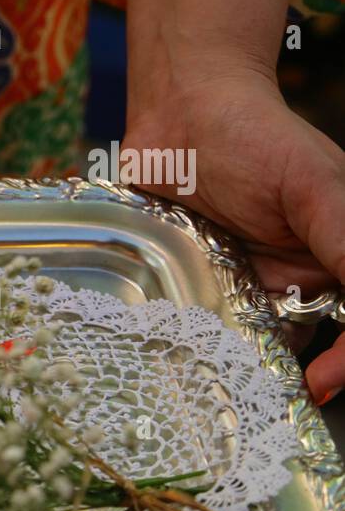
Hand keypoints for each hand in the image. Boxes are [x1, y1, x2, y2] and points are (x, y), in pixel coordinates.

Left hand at [127, 0, 344, 404]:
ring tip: (229, 382)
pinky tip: (189, 354)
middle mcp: (301, 277)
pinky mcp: (202, 284)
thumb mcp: (315, 187)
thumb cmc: (256, 137)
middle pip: (312, 342)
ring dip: (244, 365)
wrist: (182, 113)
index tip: (322, 383)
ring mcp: (250, 284)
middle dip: (297, 374)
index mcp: (341, 254)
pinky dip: (202, 344)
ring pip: (257, 344)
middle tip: (277, 397)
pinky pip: (207, 327)